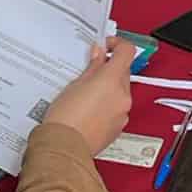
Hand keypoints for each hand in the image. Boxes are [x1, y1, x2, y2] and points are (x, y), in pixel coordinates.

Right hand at [39, 36, 132, 155]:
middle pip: (123, 72)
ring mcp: (123, 112)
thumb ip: (92, 67)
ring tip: (86, 94)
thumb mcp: (75, 84)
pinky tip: (89, 109)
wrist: (65, 146)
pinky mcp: (119, 126)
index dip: (117, 45)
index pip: (127, 51)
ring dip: (108, 88)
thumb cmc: (65, 117)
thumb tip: (99, 55)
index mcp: (112, 80)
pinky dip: (107, 105)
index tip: (105, 47)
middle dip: (109, 68)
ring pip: (120, 91)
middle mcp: (122, 95)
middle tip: (89, 70)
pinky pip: (117, 108)